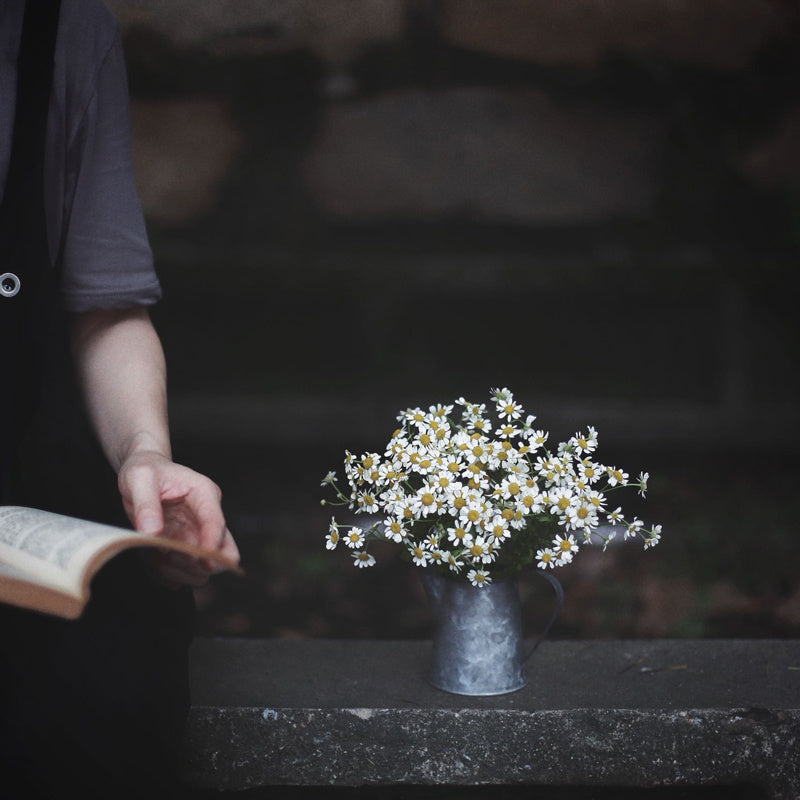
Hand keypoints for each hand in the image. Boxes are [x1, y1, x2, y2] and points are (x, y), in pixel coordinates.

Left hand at [117, 450, 240, 587]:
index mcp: (204, 494)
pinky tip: (155, 561)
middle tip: (171, 557)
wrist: (144, 474)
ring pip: (205, 567)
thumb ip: (146, 504)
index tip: (203, 561)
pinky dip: (171, 574)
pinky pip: (187, 571)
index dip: (212, 543)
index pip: (216, 522)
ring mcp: (199, 533)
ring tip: (156, 557)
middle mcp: (207, 516)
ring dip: (182, 571)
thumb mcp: (139, 478)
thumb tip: (153, 532)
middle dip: (200, 563)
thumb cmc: (145, 470)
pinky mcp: (188, 546)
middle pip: (224, 550)